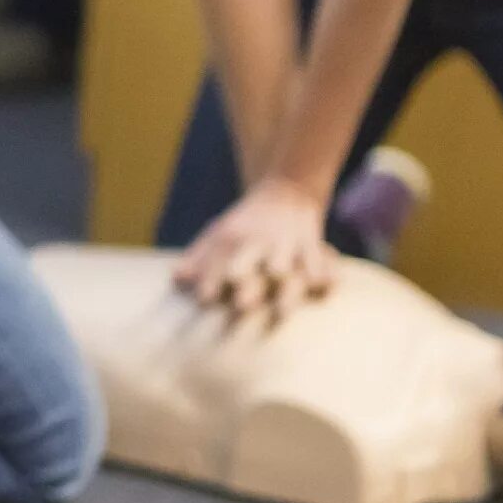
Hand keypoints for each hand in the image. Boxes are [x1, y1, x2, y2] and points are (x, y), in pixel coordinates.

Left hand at [175, 177, 336, 314]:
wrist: (286, 192)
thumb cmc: (244, 224)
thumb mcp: (218, 234)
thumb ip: (197, 258)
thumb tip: (176, 278)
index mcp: (230, 240)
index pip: (216, 263)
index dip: (210, 281)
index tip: (206, 299)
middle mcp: (257, 243)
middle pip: (251, 265)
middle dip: (247, 285)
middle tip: (242, 305)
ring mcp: (286, 246)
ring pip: (287, 267)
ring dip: (285, 287)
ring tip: (283, 310)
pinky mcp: (312, 247)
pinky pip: (321, 261)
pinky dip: (325, 273)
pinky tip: (326, 287)